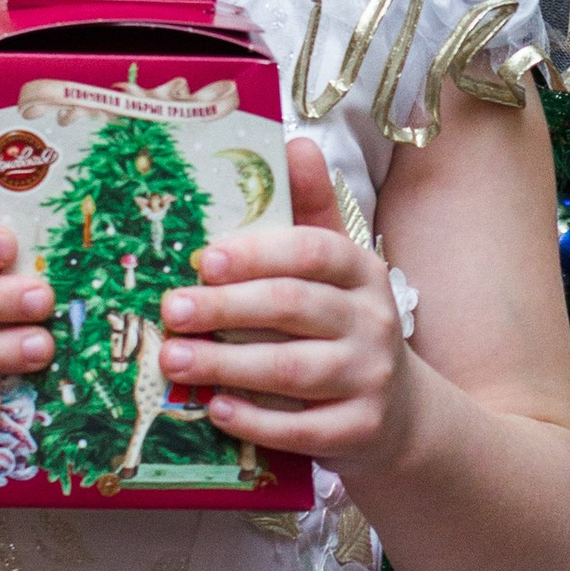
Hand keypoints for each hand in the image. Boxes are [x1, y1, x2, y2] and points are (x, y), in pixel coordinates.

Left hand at [157, 136, 416, 468]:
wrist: (399, 414)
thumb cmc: (344, 328)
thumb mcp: (336, 269)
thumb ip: (310, 210)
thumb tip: (295, 141)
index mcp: (362, 271)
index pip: (314, 251)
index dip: (257, 253)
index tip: (203, 259)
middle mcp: (375, 321)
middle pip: (294, 307)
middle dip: (225, 308)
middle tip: (170, 310)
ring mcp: (371, 378)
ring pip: (293, 370)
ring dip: (226, 365)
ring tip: (173, 359)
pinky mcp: (361, 429)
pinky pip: (302, 429)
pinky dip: (256, 421)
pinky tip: (216, 409)